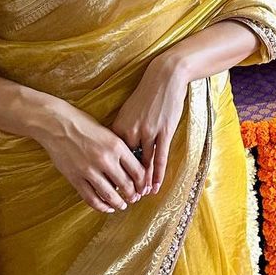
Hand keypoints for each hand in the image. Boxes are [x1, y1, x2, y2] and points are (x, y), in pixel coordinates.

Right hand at [39, 98, 144, 213]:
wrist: (57, 124)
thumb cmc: (83, 124)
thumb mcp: (108, 133)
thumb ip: (119, 149)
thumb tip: (131, 168)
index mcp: (116, 146)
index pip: (137, 171)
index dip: (143, 183)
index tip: (143, 187)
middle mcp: (105, 159)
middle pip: (126, 185)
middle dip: (133, 195)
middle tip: (135, 198)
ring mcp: (89, 170)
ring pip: (110, 195)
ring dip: (119, 203)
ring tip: (122, 205)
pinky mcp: (75, 178)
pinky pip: (91, 198)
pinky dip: (101, 206)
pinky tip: (107, 207)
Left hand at [109, 57, 189, 196]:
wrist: (164, 76)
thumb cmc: (147, 93)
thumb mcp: (128, 111)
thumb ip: (123, 129)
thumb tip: (118, 146)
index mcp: (119, 127)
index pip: (113, 157)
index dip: (112, 173)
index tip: (111, 186)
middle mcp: (131, 131)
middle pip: (126, 163)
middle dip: (127, 182)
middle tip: (126, 197)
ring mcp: (148, 132)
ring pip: (143, 163)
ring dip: (142, 182)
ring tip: (141, 196)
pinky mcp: (163, 131)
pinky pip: (159, 157)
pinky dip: (157, 174)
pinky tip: (155, 186)